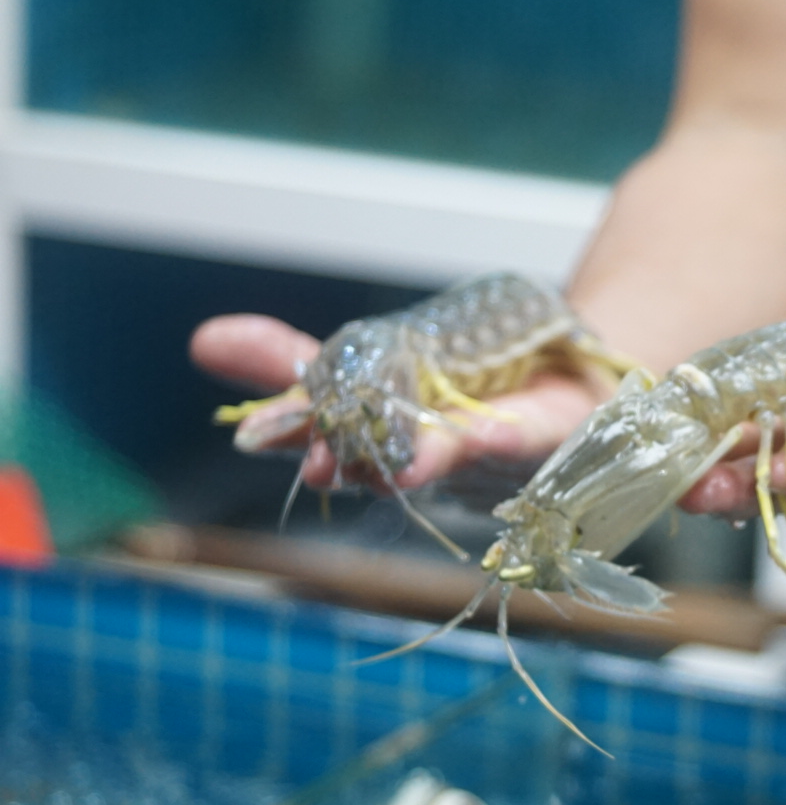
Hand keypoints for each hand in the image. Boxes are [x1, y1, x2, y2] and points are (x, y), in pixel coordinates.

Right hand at [189, 314, 600, 488]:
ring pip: (451, 453)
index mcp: (377, 436)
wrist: (561, 373)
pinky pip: (528, 433)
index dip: (291, 432)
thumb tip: (205, 341)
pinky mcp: (547, 432)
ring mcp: (489, 447)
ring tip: (400, 462)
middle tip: (318, 462)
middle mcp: (428, 452)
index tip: (252, 436)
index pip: (323, 430)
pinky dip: (508, 434)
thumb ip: (293, 358)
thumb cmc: (456, 384)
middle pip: (383, 456)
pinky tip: (491, 432)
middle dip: (353, 459)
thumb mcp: (369, 366)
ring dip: (422, 457)